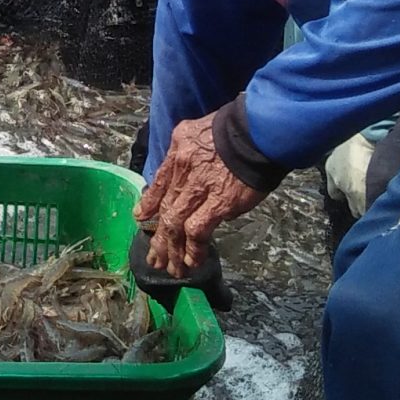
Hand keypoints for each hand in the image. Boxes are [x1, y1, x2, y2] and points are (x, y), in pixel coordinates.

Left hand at [133, 115, 263, 277]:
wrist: (258, 130)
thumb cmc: (237, 129)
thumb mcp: (201, 131)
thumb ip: (192, 156)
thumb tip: (198, 186)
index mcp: (178, 150)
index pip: (159, 182)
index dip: (149, 203)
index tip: (141, 217)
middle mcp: (182, 169)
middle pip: (165, 208)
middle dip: (159, 237)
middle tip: (155, 257)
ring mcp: (198, 187)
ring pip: (175, 223)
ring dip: (172, 250)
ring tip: (171, 269)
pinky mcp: (218, 203)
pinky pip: (198, 230)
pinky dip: (193, 248)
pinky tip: (192, 262)